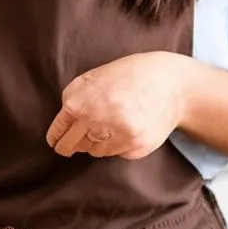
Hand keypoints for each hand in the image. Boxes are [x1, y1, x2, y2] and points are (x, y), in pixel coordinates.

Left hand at [46, 52, 193, 159]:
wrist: (172, 83)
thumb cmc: (130, 75)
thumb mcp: (94, 76)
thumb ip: (74, 97)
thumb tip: (62, 124)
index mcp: (81, 102)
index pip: (58, 131)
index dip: (55, 138)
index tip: (55, 142)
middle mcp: (96, 120)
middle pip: (71, 146)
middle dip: (68, 147)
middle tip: (69, 147)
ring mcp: (117, 135)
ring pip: (94, 152)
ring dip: (95, 143)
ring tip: (107, 126)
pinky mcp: (135, 147)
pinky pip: (116, 153)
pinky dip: (116, 145)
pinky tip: (126, 128)